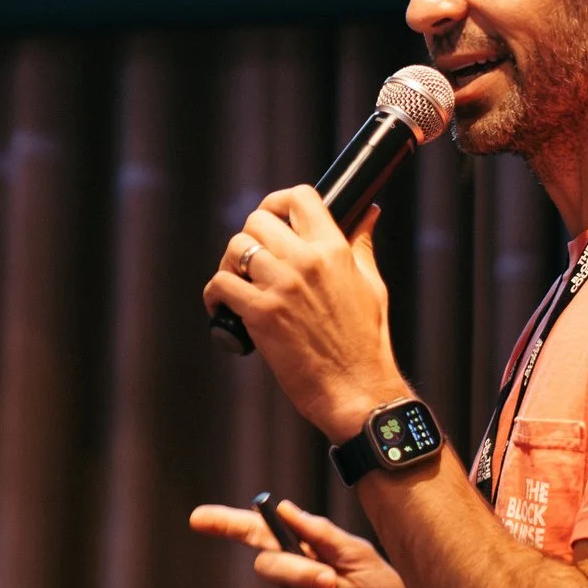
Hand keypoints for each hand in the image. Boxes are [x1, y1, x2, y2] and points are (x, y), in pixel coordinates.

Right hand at [189, 497, 470, 587]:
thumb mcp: (358, 554)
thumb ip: (321, 533)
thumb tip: (284, 508)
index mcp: (302, 554)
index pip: (257, 536)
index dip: (226, 526)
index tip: (198, 518)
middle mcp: (291, 583)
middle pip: (268, 567)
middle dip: (300, 572)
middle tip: (333, 579)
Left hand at [203, 188, 407, 438]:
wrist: (357, 390)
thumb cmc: (365, 343)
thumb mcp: (371, 284)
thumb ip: (361, 244)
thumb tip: (368, 212)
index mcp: (334, 250)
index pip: (300, 197)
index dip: (278, 202)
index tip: (274, 218)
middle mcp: (306, 261)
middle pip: (257, 220)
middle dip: (250, 237)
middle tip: (252, 260)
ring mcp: (282, 287)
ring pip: (235, 247)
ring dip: (230, 264)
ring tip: (237, 283)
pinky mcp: (262, 315)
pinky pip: (221, 284)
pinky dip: (216, 294)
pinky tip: (224, 307)